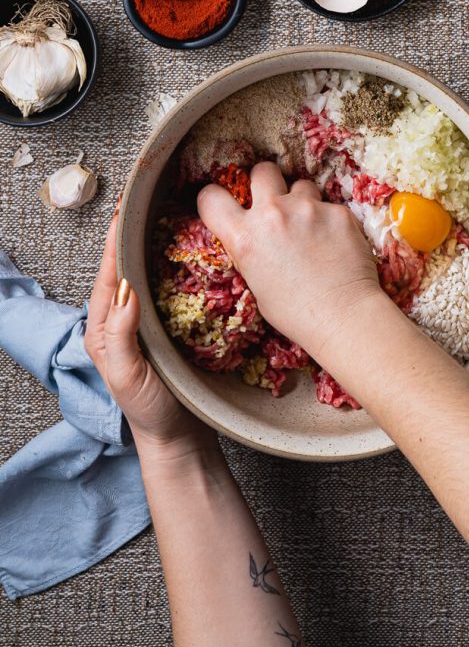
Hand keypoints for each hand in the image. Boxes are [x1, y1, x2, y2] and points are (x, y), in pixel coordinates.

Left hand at [85, 208, 215, 458]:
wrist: (180, 439)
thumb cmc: (152, 411)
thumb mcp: (130, 375)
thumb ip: (122, 336)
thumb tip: (126, 291)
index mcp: (104, 330)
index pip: (107, 278)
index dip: (114, 245)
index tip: (123, 214)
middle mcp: (121, 323)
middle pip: (123, 271)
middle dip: (131, 238)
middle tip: (145, 206)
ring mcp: (145, 326)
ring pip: (145, 279)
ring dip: (151, 250)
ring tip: (165, 221)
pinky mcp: (168, 330)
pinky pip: (166, 293)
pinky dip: (171, 270)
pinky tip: (187, 258)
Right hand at [197, 162, 383, 357]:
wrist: (343, 317)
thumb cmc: (296, 313)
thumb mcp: (256, 283)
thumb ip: (250, 250)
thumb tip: (253, 236)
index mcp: (244, 238)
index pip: (210, 197)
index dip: (214, 198)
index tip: (224, 204)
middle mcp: (272, 215)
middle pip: (262, 170)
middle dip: (266, 182)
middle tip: (274, 202)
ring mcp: (308, 209)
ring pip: (301, 185)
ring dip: (302, 201)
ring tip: (311, 228)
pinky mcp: (338, 212)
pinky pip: (330, 206)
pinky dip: (330, 220)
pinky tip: (335, 244)